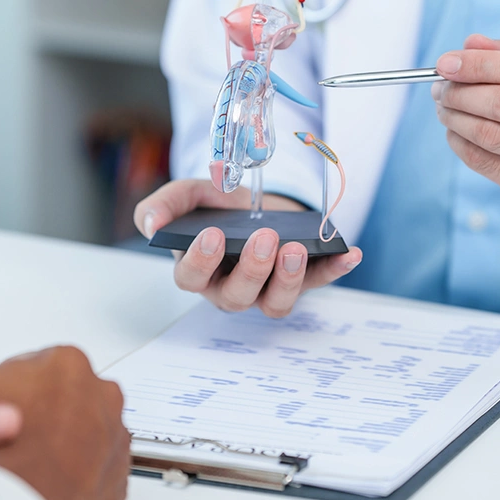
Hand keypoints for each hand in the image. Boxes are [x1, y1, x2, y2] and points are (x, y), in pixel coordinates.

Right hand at [0, 323, 129, 499]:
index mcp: (67, 362)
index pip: (23, 370)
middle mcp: (102, 395)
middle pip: (53, 399)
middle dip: (28, 416)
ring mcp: (114, 437)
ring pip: (73, 434)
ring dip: (51, 446)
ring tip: (19, 468)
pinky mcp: (117, 476)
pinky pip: (90, 470)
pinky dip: (70, 477)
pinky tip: (41, 485)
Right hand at [134, 179, 362, 317]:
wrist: (254, 203)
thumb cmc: (216, 207)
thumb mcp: (189, 195)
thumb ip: (163, 205)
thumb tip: (149, 225)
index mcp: (198, 270)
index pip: (191, 278)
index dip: (201, 262)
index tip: (214, 235)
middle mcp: (230, 289)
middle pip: (236, 296)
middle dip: (252, 270)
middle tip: (265, 238)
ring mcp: (266, 290)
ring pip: (275, 304)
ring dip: (288, 279)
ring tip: (296, 247)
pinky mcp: (300, 281)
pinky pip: (317, 284)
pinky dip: (335, 270)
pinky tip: (350, 253)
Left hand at [433, 34, 499, 232]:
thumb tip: (470, 43)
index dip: (479, 64)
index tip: (446, 63)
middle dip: (461, 92)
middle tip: (441, 88)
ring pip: (490, 134)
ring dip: (455, 117)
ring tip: (444, 107)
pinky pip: (483, 160)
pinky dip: (459, 142)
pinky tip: (454, 130)